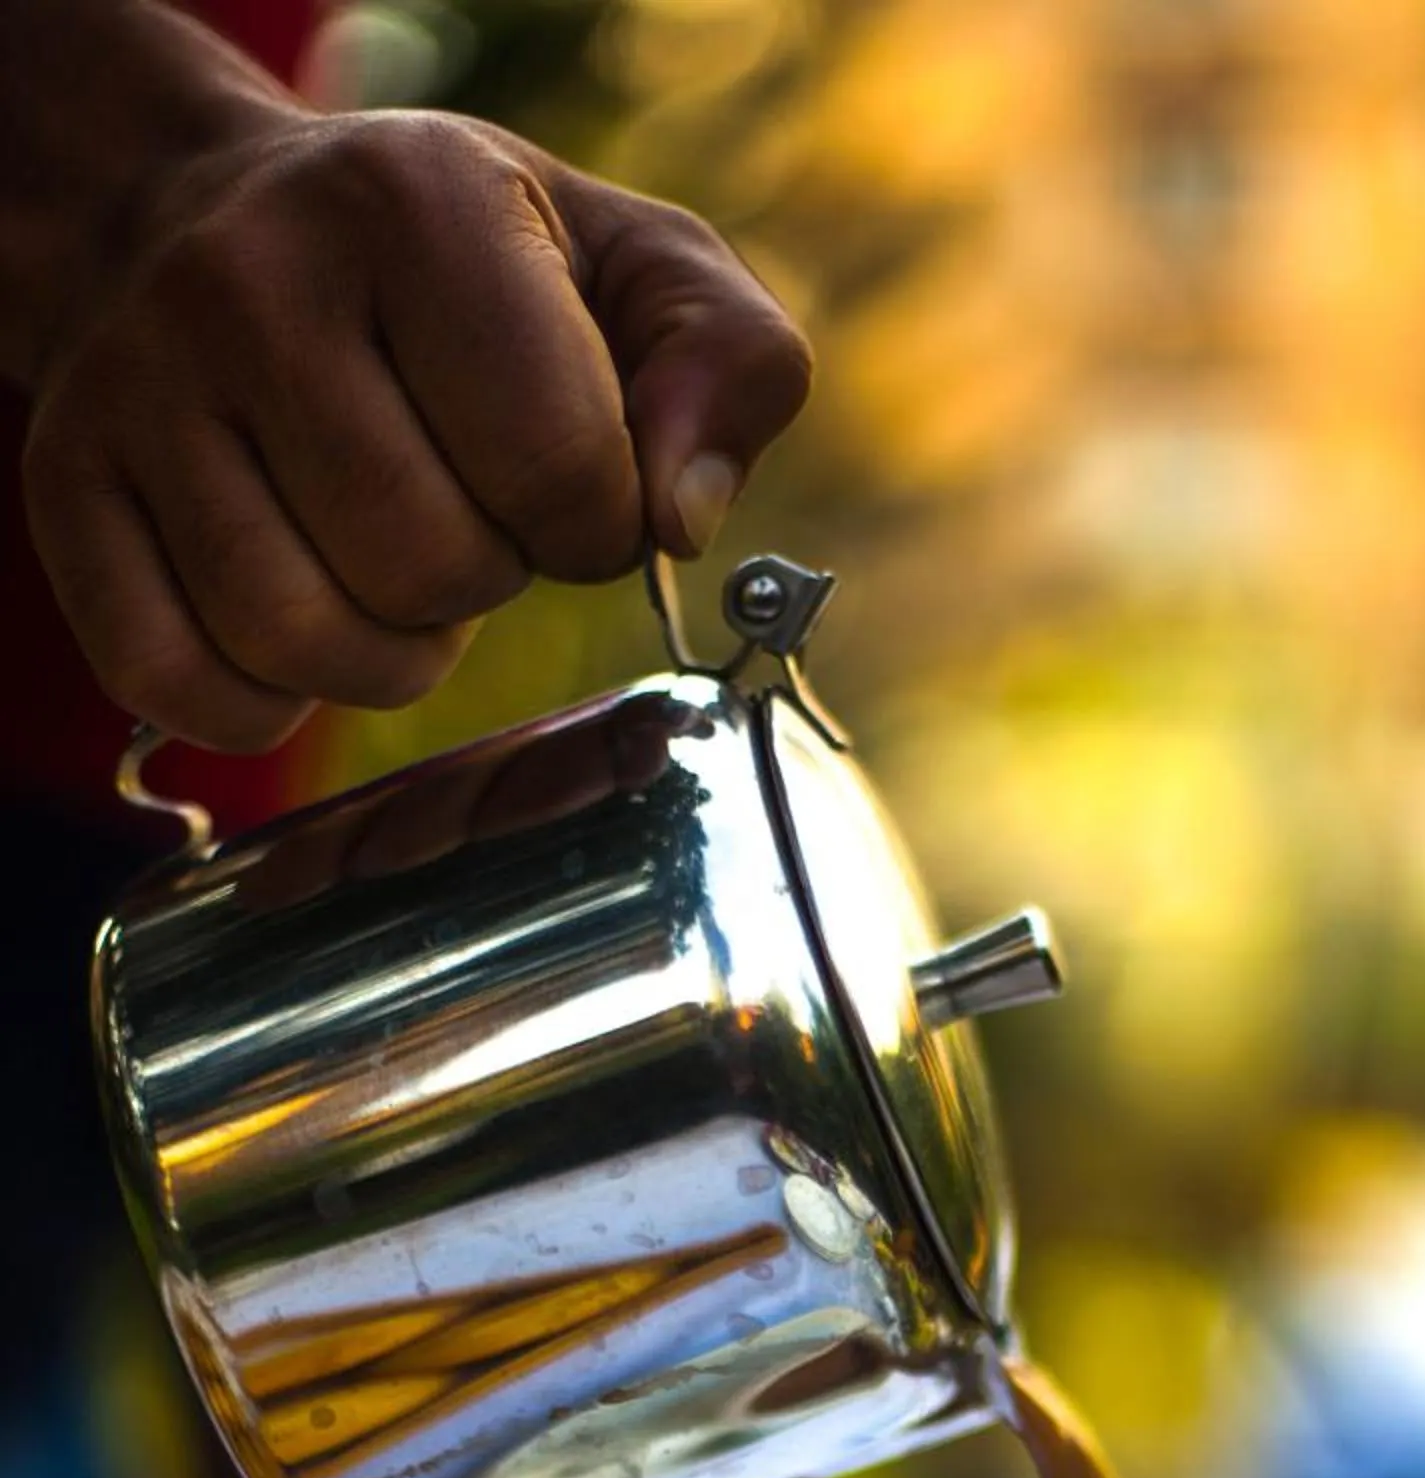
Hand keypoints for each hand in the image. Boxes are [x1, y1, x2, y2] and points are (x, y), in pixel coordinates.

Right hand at [21, 108, 810, 751]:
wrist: (208, 216)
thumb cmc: (457, 272)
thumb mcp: (629, 265)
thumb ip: (728, 367)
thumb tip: (682, 520)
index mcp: (416, 202)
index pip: (560, 466)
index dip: (595, 522)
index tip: (566, 485)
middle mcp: (251, 276)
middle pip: (425, 565)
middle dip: (484, 582)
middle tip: (464, 514)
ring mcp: (138, 385)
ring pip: (302, 639)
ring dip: (385, 654)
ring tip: (384, 564)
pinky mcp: (68, 488)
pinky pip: (185, 684)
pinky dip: (265, 701)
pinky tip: (297, 620)